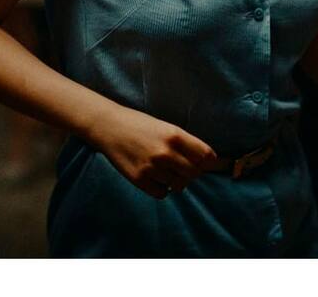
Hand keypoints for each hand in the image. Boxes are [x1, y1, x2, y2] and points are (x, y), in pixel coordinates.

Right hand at [89, 104, 216, 198]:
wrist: (109, 126)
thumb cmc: (139, 124)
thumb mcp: (165, 127)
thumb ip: (184, 142)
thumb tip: (208, 161)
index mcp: (174, 135)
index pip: (205, 156)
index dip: (207, 160)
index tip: (203, 162)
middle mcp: (165, 152)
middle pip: (194, 173)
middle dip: (191, 172)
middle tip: (181, 166)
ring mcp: (152, 167)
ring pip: (179, 185)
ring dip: (176, 180)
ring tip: (165, 169)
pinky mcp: (139, 179)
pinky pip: (162, 193)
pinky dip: (162, 188)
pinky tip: (155, 176)